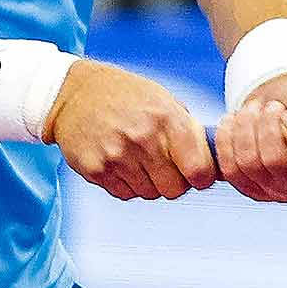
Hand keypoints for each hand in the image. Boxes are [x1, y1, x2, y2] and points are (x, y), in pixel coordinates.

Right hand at [44, 58, 216, 200]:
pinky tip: (119, 160)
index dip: (201, 176)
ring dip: (149, 182)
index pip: (198, 170)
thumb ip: (188, 130)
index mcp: (165, 118)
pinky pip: (125, 194)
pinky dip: (127, 183)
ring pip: (150, 194)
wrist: (73, 94)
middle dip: (174, 181)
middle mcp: (142, 138)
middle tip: (164, 164)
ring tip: (137, 157)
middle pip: (175, 189)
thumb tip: (213, 163)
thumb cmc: (126, 96)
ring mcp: (117, 156)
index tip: (197, 173)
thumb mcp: (163, 100)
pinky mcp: (97, 170)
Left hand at [214, 72, 286, 201]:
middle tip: (271, 106)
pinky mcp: (253, 190)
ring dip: (246, 126)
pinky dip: (227, 138)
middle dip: (267, 125)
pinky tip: (234, 120)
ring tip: (253, 109)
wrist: (284, 103)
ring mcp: (281, 194)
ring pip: (250, 164)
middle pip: (276, 164)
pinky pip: (230, 169)